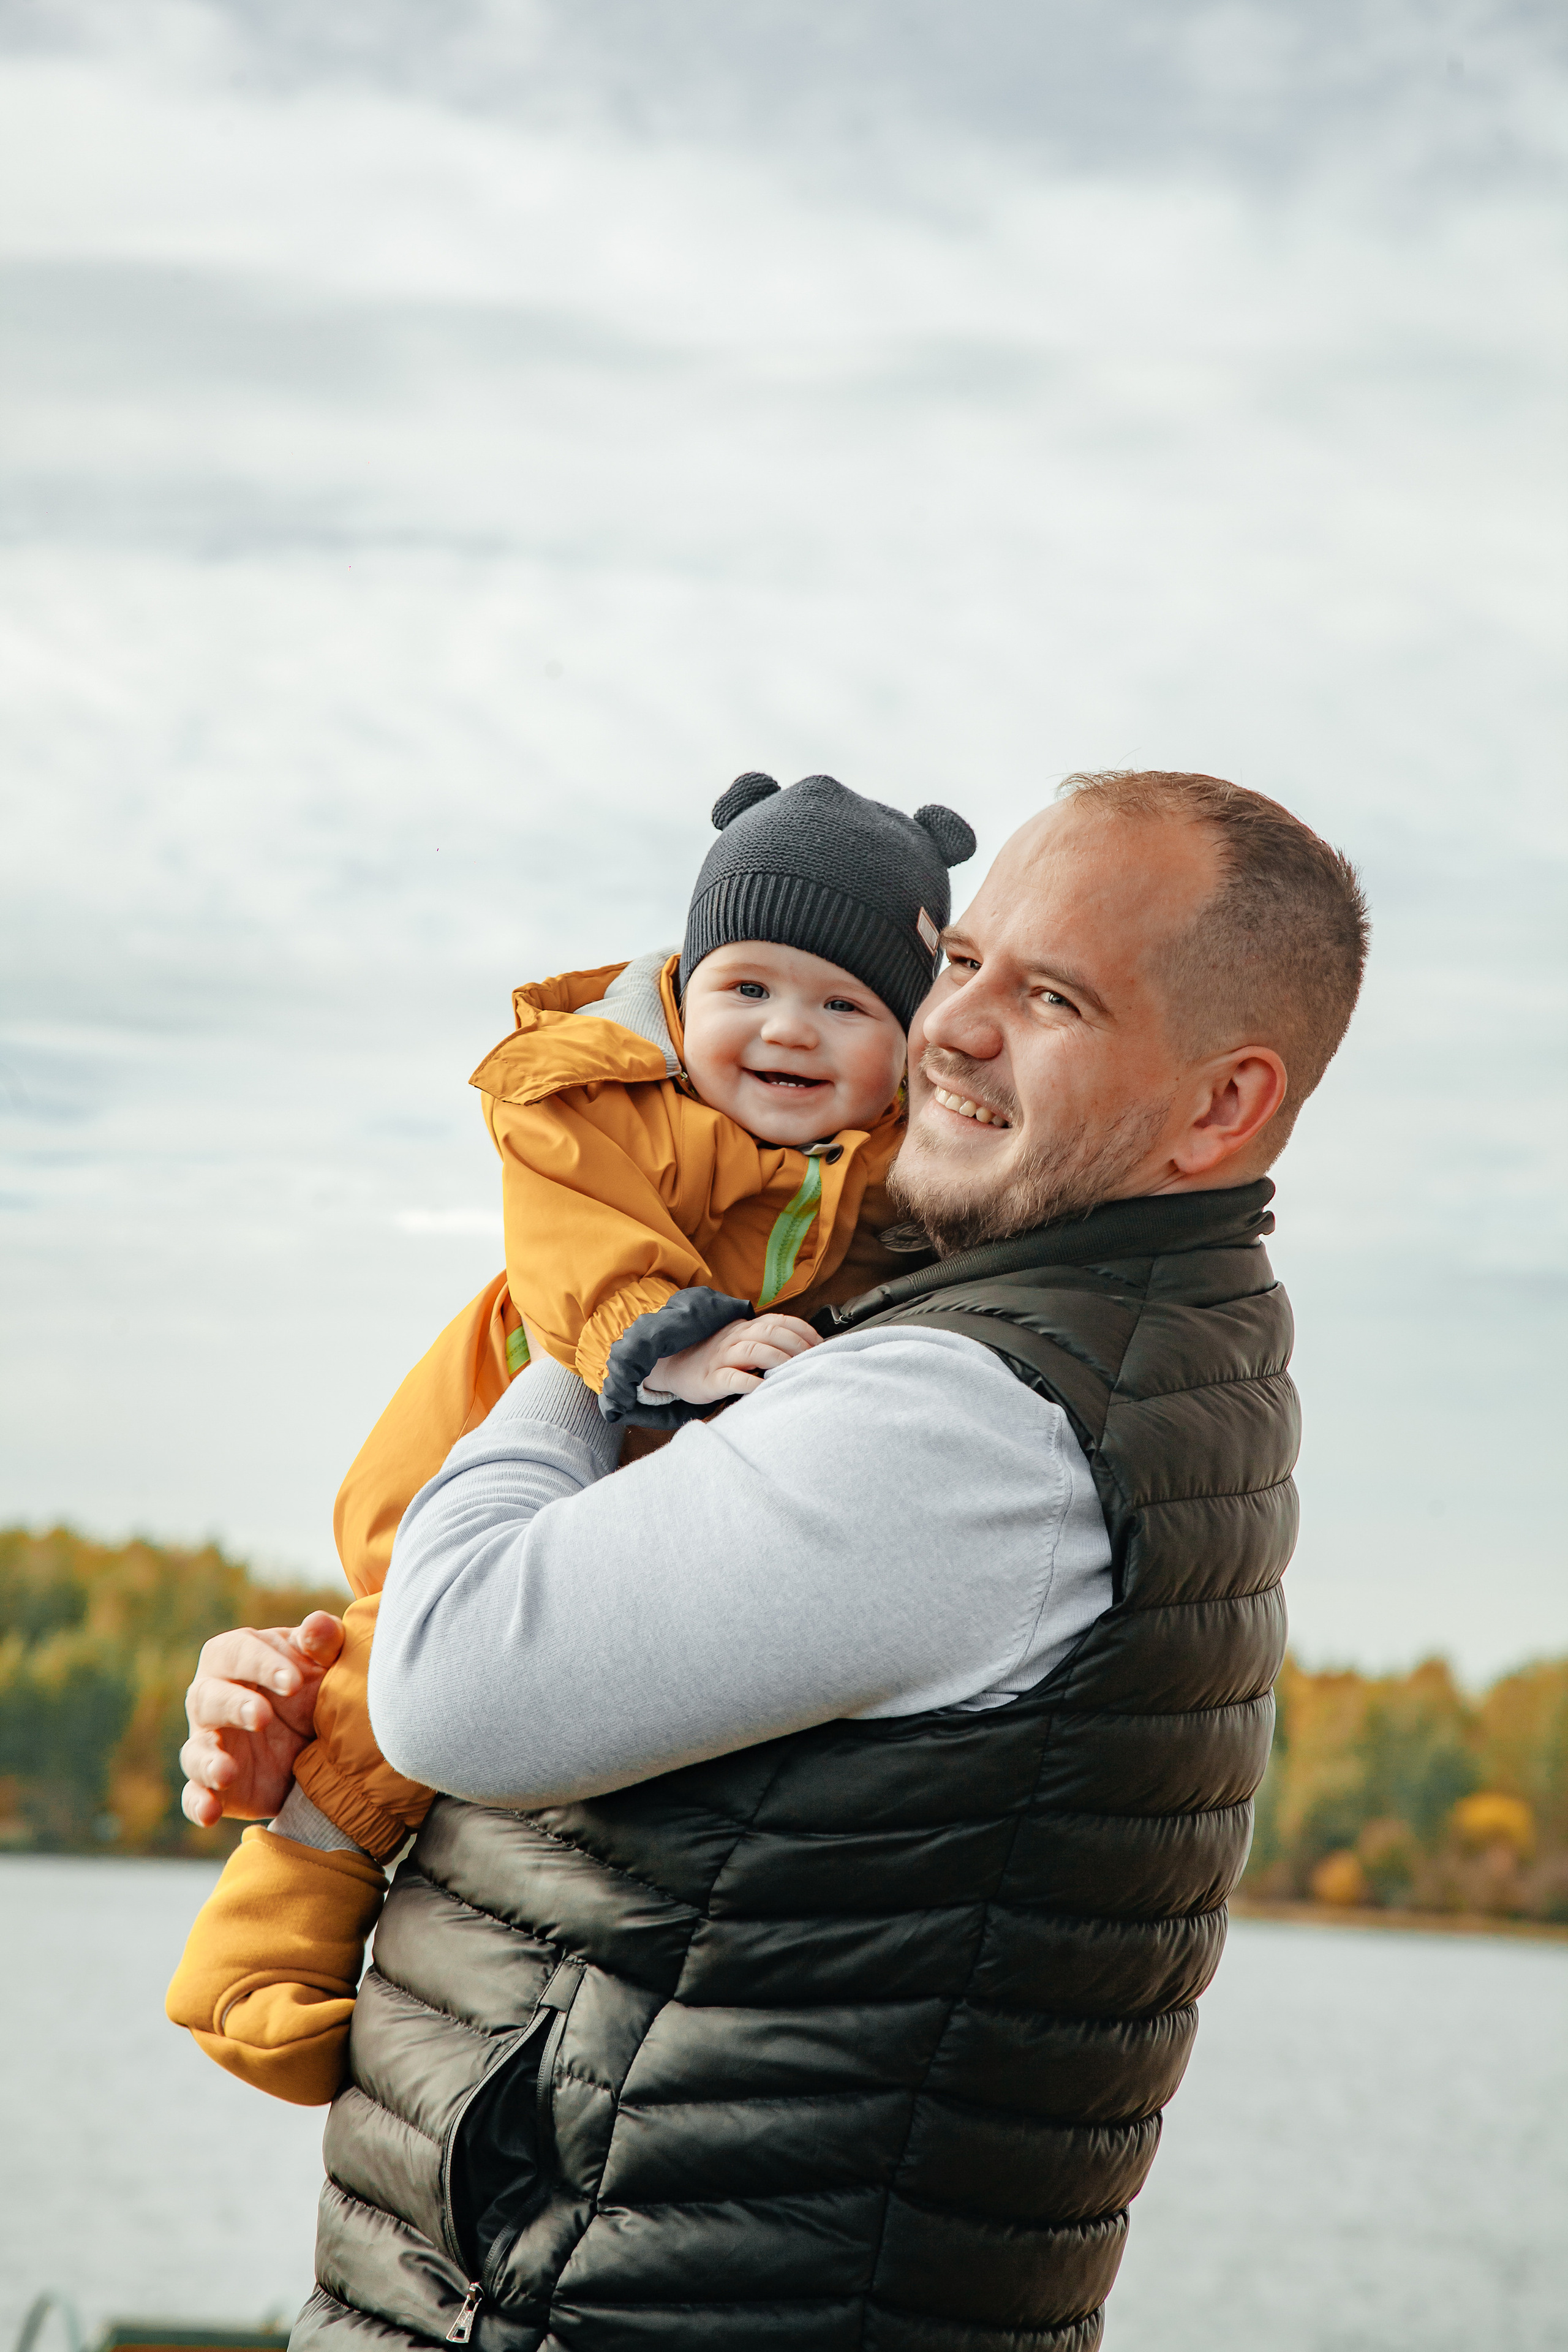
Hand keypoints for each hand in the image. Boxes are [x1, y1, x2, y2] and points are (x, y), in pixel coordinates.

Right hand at [179, 1612, 344, 1827]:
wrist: (323, 1743)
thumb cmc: (317, 1686)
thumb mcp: (328, 1663)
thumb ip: (323, 1643)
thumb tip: (315, 1625)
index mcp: (236, 1657)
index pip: (238, 1652)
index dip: (263, 1664)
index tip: (295, 1681)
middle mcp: (212, 1697)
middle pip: (208, 1697)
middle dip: (234, 1706)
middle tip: (263, 1717)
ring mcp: (210, 1742)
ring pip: (195, 1749)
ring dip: (207, 1761)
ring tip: (226, 1772)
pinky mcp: (214, 1784)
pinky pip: (194, 1794)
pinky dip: (198, 1803)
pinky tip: (210, 1813)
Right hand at [649, 1312, 819, 1405]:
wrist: (674, 1367)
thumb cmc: (715, 1359)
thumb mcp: (740, 1343)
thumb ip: (765, 1342)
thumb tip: (804, 1350)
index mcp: (744, 1327)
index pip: (779, 1320)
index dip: (802, 1330)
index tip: (821, 1345)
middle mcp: (734, 1337)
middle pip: (770, 1332)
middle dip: (796, 1344)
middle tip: (813, 1360)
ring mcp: (721, 1357)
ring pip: (754, 1350)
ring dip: (778, 1359)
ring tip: (793, 1371)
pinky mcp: (710, 1379)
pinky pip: (732, 1378)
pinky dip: (750, 1383)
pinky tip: (764, 1389)